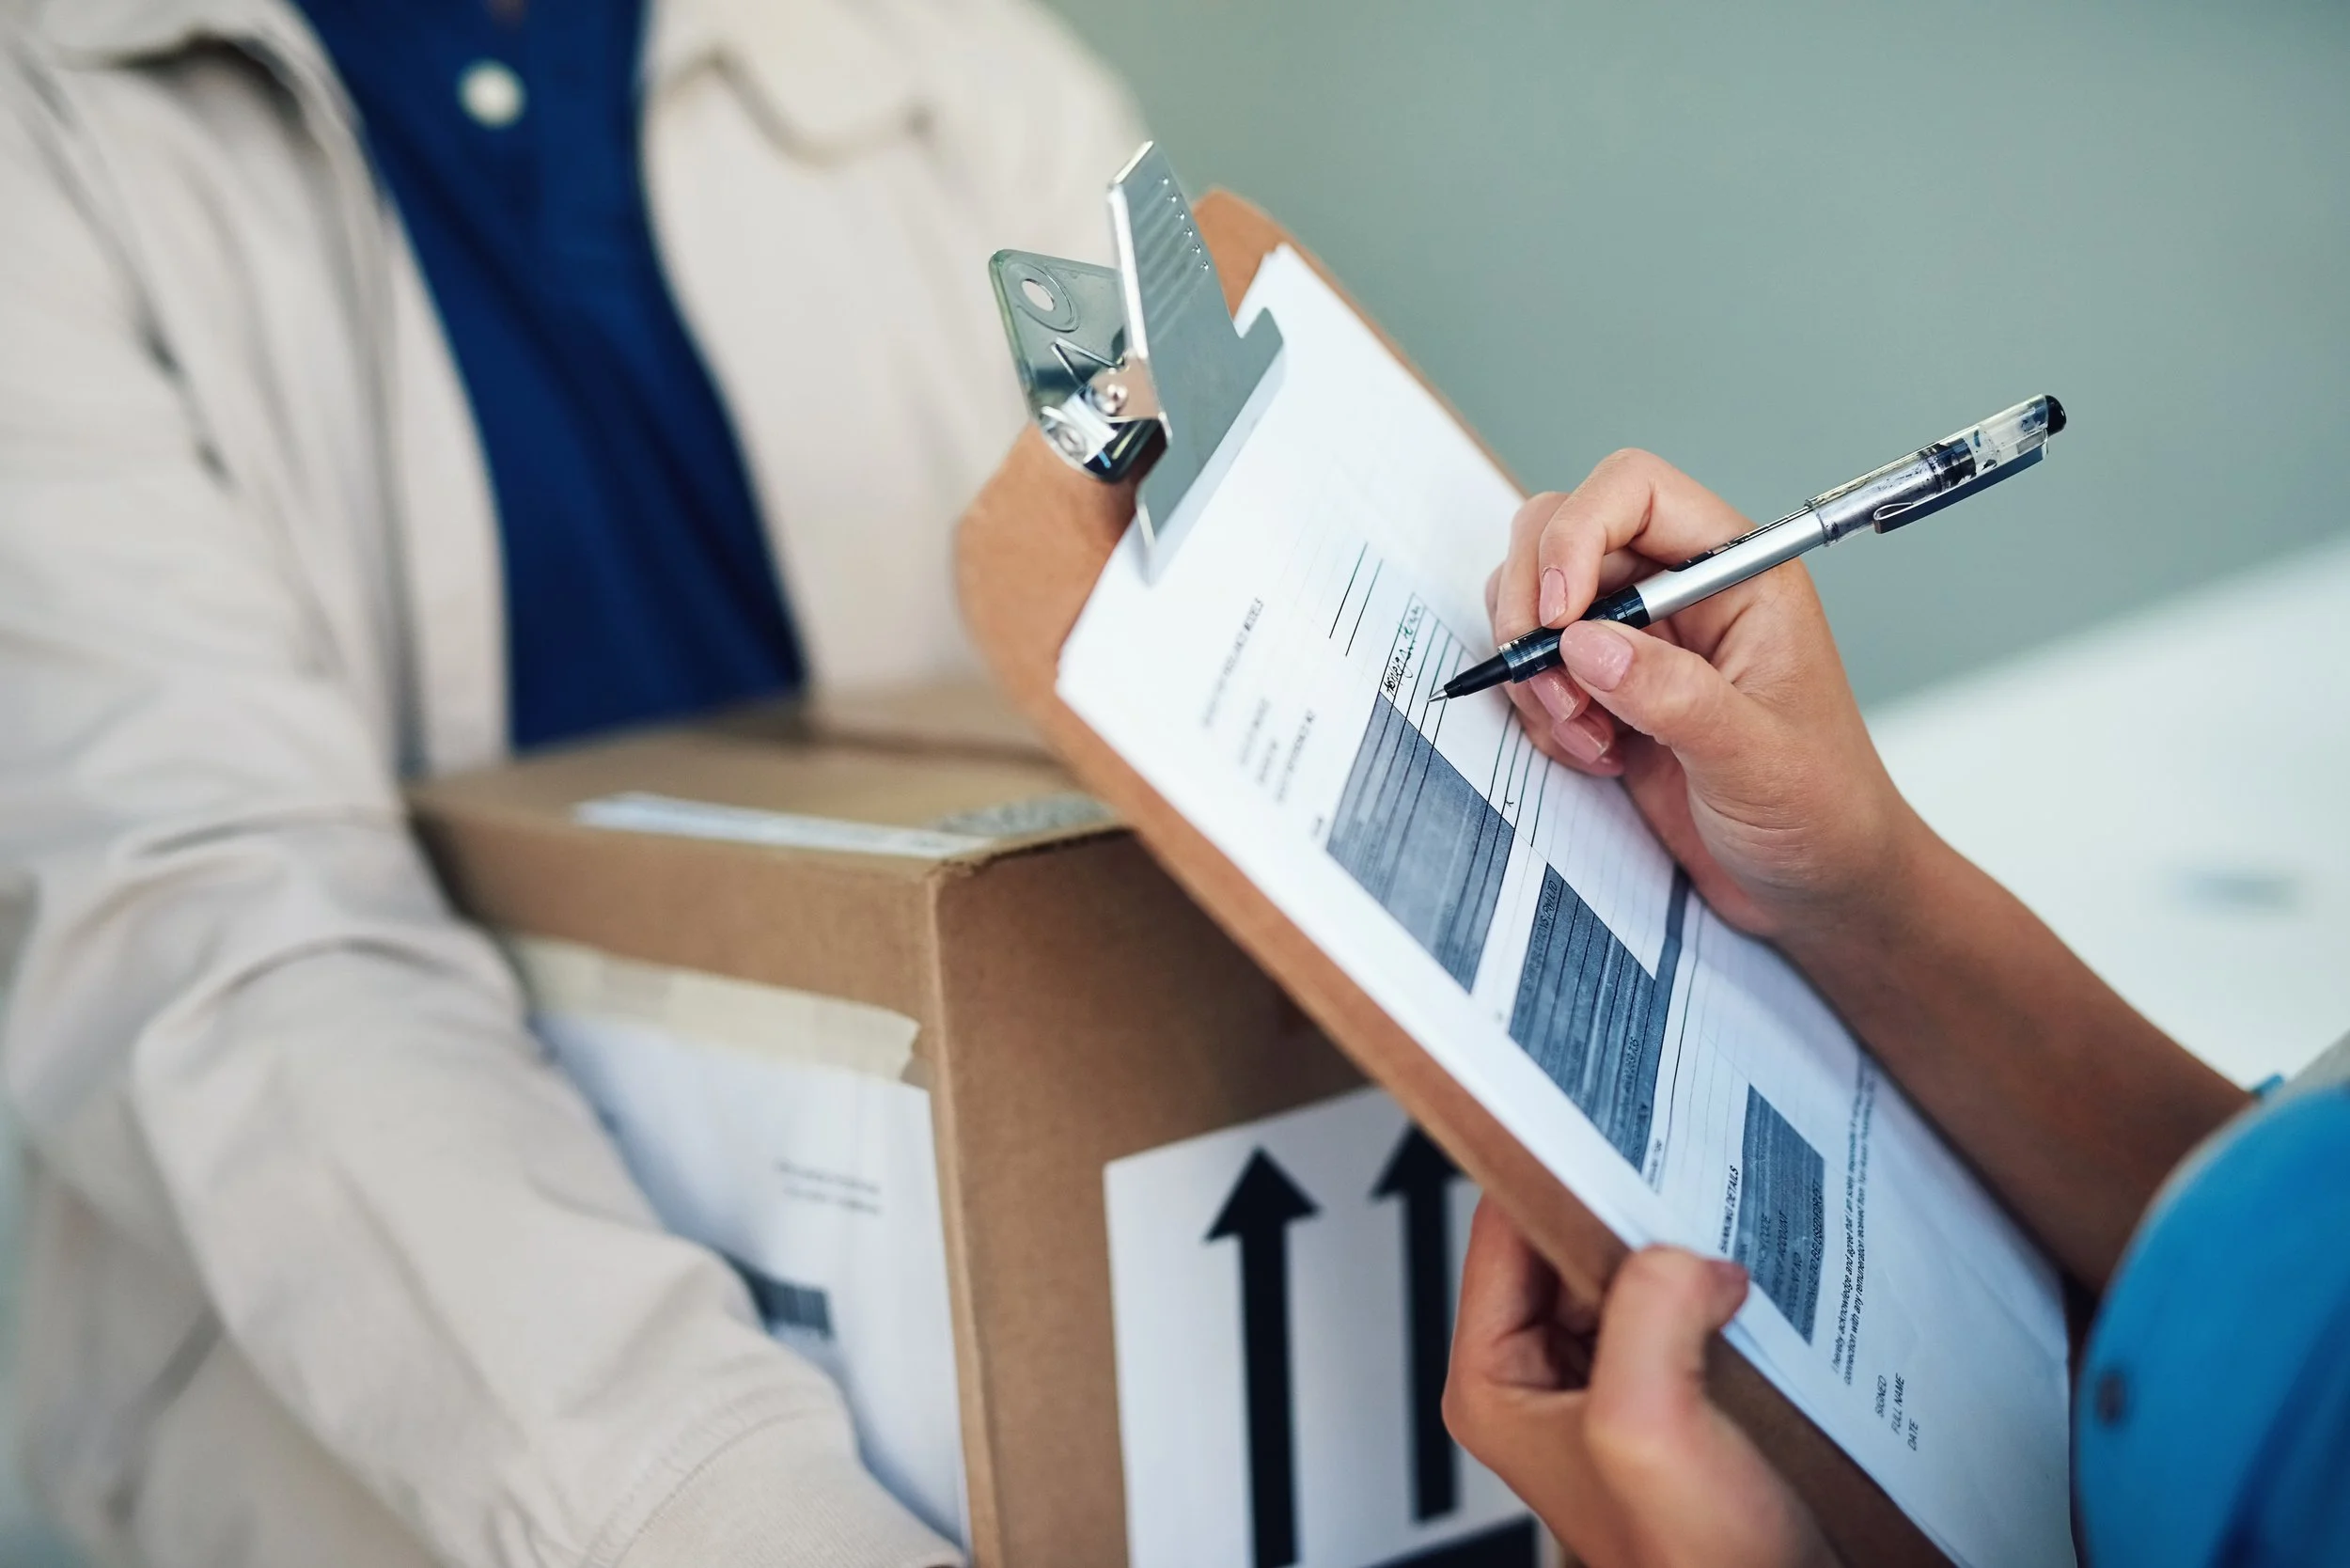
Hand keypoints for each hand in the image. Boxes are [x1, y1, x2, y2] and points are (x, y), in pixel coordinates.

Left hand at [1444, 1202, 1836, 1567]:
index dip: (1556, 1174)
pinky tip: (1749, 1287)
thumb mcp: (1648, 1430)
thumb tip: (1680, 1255)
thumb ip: (1647, 1317)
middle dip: (1627, 1213)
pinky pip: (1683, 1302)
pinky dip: (1713, 1287)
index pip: (1502, 1230)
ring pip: (1631, 1268)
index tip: (1604, 1132)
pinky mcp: (1673, 1388)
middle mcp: (1543, 1379)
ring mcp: (1611, 1383)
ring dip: (1678, 1251)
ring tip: (1718, 1234)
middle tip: (1679, 1182)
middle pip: (1568, 1240)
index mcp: (1495, 1382)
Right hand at [1485, 450, 1918, 941]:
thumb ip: (1673, 695)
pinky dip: (1542, 713)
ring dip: (1537, 672)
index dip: (1577, 534)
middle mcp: (1682, 591)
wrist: (1818, 888)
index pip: (1632, 492)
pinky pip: (1538, 671)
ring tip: (1587, 734)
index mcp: (1737, 572)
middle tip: (1550, 683)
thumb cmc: (1822, 812)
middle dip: (1535, 609)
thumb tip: (1586, 643)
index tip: (1557, 615)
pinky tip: (1596, 756)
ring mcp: (1639, 641)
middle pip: (1562, 534)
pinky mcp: (1608, 692)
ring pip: (1537, 604)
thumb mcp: (1756, 757)